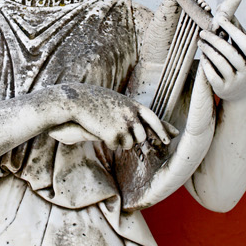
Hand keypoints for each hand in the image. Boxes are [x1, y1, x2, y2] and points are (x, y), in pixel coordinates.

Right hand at [48, 87, 173, 153]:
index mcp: (133, 106)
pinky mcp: (113, 134)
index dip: (162, 131)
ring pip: (128, 144)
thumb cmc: (95, 100)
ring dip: (119, 142)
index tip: (168, 141)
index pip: (154, 119)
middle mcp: (131, 115)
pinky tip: (99, 131)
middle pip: (141, 136)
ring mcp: (123, 125)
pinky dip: (108, 142)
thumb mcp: (117, 101)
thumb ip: (129, 111)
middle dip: (132, 140)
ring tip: (107, 130)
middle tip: (120, 136)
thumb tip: (139, 125)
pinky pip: (115, 146)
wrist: (77, 100)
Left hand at [197, 0, 245, 103]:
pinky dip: (206, 64)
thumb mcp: (243, 47)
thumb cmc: (242, 61)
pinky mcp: (223, 90)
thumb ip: (235, 29)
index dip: (233, 30)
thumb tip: (224, 6)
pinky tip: (203, 56)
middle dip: (215, 40)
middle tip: (203, 32)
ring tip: (200, 41)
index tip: (219, 18)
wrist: (242, 92)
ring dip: (208, 50)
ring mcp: (236, 82)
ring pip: (219, 63)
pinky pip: (212, 75)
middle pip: (230, 53)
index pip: (245, 43)